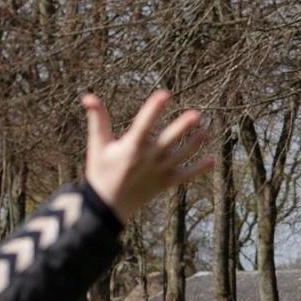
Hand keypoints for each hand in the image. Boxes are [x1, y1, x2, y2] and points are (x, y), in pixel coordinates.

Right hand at [82, 90, 213, 217]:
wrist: (107, 206)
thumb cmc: (101, 171)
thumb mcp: (97, 145)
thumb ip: (98, 120)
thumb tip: (88, 96)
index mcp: (131, 147)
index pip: (144, 124)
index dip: (154, 109)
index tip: (165, 94)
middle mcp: (147, 159)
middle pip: (168, 141)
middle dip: (182, 127)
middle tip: (197, 114)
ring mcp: (159, 172)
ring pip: (181, 156)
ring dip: (195, 144)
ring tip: (207, 131)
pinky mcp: (165, 183)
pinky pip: (185, 175)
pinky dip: (198, 169)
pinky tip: (212, 160)